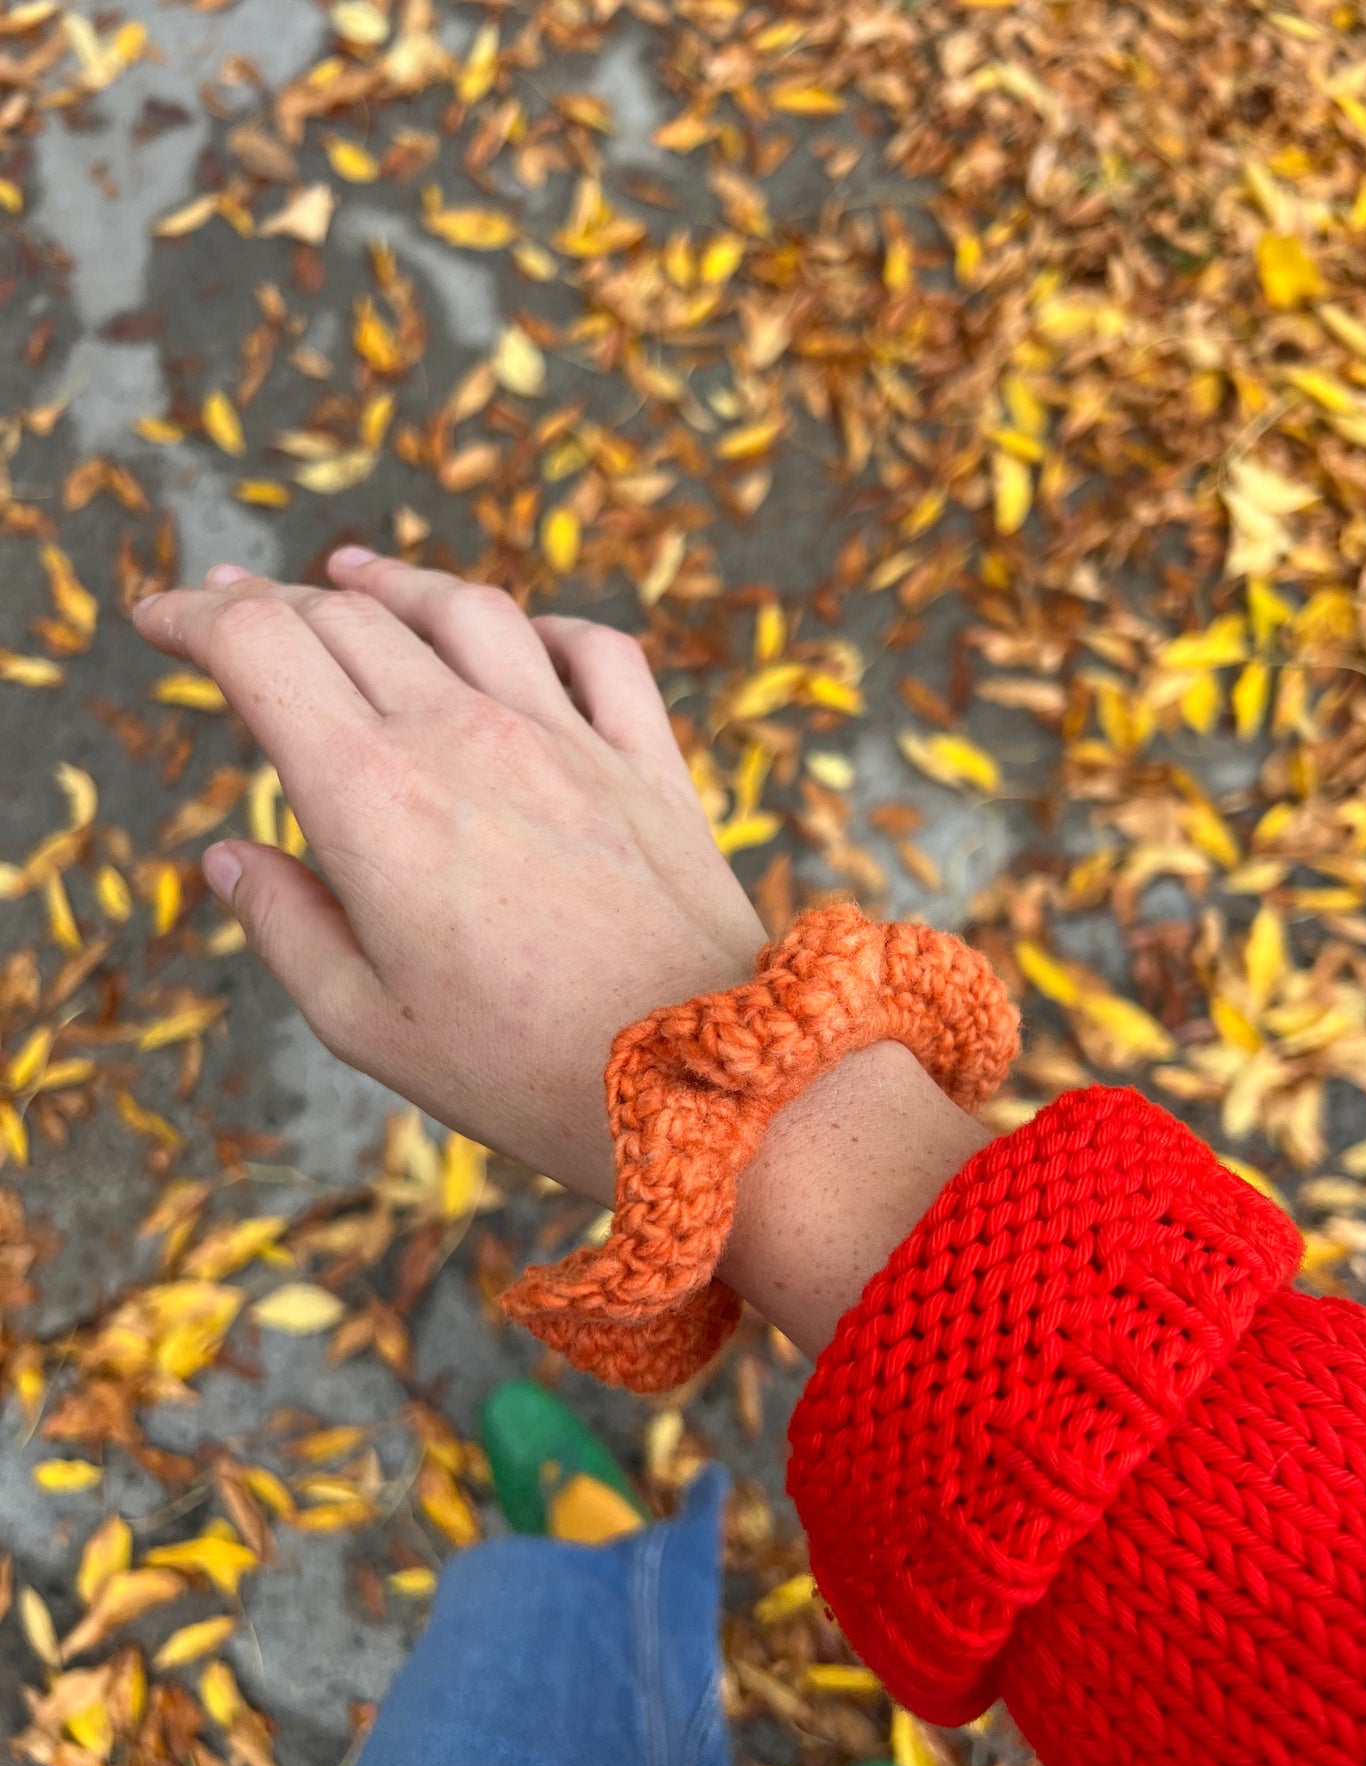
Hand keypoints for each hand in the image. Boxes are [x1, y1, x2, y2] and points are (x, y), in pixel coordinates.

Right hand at [132, 551, 765, 1203]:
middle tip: (227, 608)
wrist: (702, 1083)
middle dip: (269, 600)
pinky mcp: (648, 760)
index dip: (193, 618)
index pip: (262, 650)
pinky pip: (594, 650)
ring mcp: (568, 738)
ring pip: (467, 610)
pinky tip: (518, 634)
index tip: (156, 618)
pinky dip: (541, 626)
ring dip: (394, 583)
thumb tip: (227, 856)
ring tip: (350, 575)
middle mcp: (467, 737)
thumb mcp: (367, 1025)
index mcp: (374, 797)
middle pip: (349, 618)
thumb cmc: (521, 1070)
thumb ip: (285, 927)